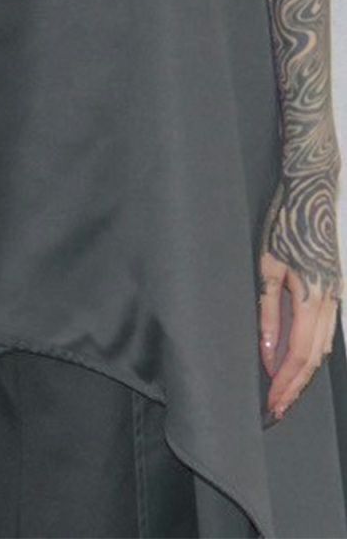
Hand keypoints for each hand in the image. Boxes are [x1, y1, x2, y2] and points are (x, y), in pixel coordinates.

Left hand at [260, 177, 341, 420]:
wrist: (311, 192)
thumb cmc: (283, 224)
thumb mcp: (266, 266)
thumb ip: (267, 311)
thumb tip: (267, 353)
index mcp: (312, 298)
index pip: (300, 355)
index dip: (286, 383)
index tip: (272, 404)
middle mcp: (331, 302)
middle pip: (316, 359)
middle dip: (296, 387)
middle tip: (277, 410)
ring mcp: (337, 296)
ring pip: (325, 348)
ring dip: (305, 374)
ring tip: (286, 393)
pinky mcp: (335, 289)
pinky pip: (327, 331)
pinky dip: (313, 352)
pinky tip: (299, 361)